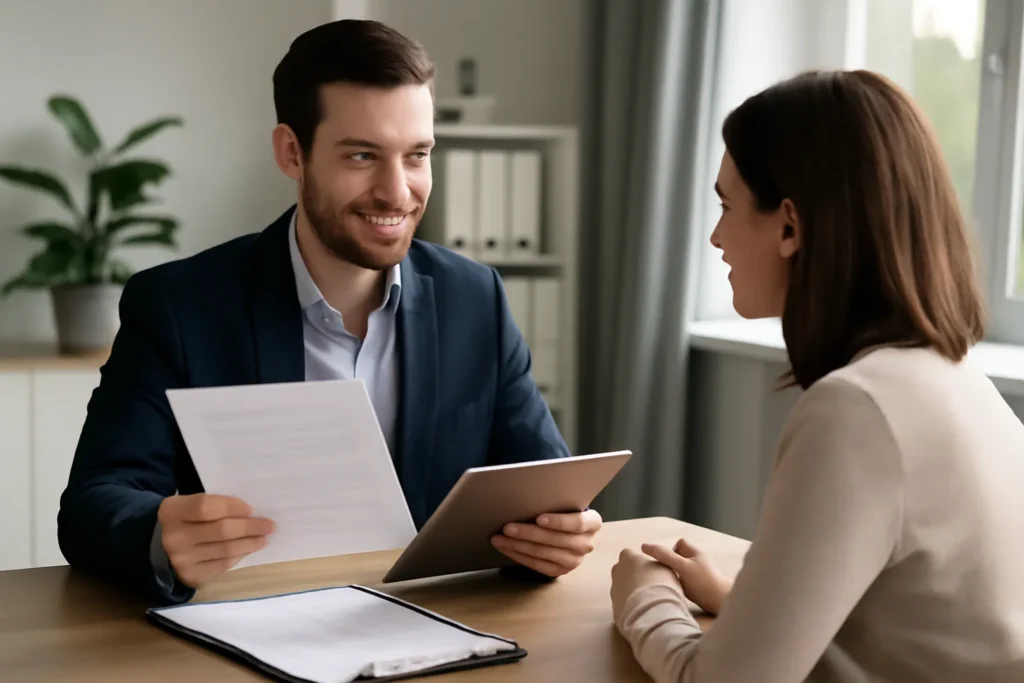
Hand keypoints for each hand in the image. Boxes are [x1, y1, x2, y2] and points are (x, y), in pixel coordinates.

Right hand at [157, 493, 275, 587]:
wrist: (155, 546)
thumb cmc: (182, 519)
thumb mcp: (187, 504)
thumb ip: (212, 505)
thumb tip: (249, 512)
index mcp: (171, 512)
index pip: (206, 507)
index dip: (231, 507)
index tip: (251, 508)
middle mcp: (173, 537)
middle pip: (221, 531)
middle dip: (250, 527)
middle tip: (270, 525)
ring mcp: (181, 560)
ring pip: (225, 550)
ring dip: (250, 543)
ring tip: (264, 537)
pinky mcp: (190, 576)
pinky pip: (222, 565)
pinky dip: (239, 556)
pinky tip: (249, 549)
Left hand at [490, 509, 601, 576]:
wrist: (568, 527)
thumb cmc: (563, 509)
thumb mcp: (566, 502)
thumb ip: (556, 499)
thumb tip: (529, 495)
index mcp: (593, 523)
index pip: (577, 523)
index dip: (558, 522)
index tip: (538, 517)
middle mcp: (587, 544)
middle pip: (556, 540)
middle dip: (528, 533)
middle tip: (507, 527)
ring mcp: (575, 560)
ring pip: (543, 553)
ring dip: (518, 545)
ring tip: (499, 538)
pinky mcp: (561, 571)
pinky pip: (537, 565)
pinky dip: (518, 556)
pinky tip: (505, 547)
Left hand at [610, 548, 681, 620]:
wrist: (653, 612)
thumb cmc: (663, 585)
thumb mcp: (666, 568)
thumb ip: (655, 565)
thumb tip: (654, 569)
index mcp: (628, 558)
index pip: (628, 554)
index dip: (639, 562)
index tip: (649, 570)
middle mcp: (617, 572)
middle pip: (622, 571)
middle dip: (632, 577)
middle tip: (648, 585)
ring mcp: (614, 590)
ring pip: (621, 589)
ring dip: (631, 593)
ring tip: (647, 601)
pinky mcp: (614, 608)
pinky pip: (623, 604)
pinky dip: (630, 607)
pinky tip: (642, 612)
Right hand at [642, 538, 733, 614]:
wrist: (722, 603)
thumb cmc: (704, 582)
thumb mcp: (682, 567)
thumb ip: (665, 556)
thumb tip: (644, 546)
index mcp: (696, 552)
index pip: (679, 544)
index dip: (670, 551)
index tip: (665, 562)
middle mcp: (699, 561)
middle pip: (679, 558)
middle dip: (670, 565)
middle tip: (664, 574)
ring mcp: (700, 574)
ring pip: (681, 570)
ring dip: (675, 576)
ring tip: (670, 584)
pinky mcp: (701, 587)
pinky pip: (686, 582)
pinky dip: (680, 585)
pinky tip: (678, 592)